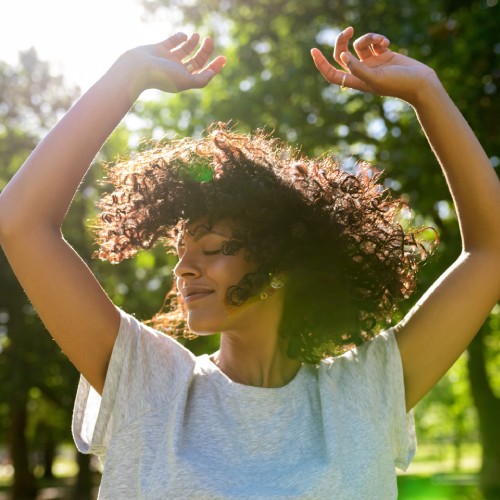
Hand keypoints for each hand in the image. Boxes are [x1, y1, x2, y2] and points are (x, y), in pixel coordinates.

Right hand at [123, 32, 225, 93]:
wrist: (138, 68)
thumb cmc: (162, 76)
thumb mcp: (185, 80)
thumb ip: (200, 80)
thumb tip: (212, 73)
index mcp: (184, 80)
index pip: (203, 73)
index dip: (214, 67)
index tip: (223, 58)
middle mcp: (177, 71)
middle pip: (196, 61)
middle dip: (204, 51)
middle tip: (209, 40)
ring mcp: (168, 60)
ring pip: (185, 50)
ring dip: (193, 43)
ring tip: (197, 36)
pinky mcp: (159, 49)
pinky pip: (172, 42)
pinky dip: (179, 38)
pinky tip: (183, 36)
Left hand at [311, 26, 438, 104]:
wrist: (419, 82)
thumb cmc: (397, 84)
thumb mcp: (374, 78)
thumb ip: (357, 68)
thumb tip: (342, 56)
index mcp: (356, 81)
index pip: (332, 74)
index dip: (321, 64)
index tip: (313, 50)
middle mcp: (361, 72)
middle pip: (342, 54)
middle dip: (343, 41)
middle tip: (348, 30)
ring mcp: (371, 63)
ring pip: (360, 44)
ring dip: (369, 37)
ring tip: (380, 41)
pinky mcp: (383, 54)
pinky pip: (374, 41)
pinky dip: (379, 39)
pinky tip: (387, 44)